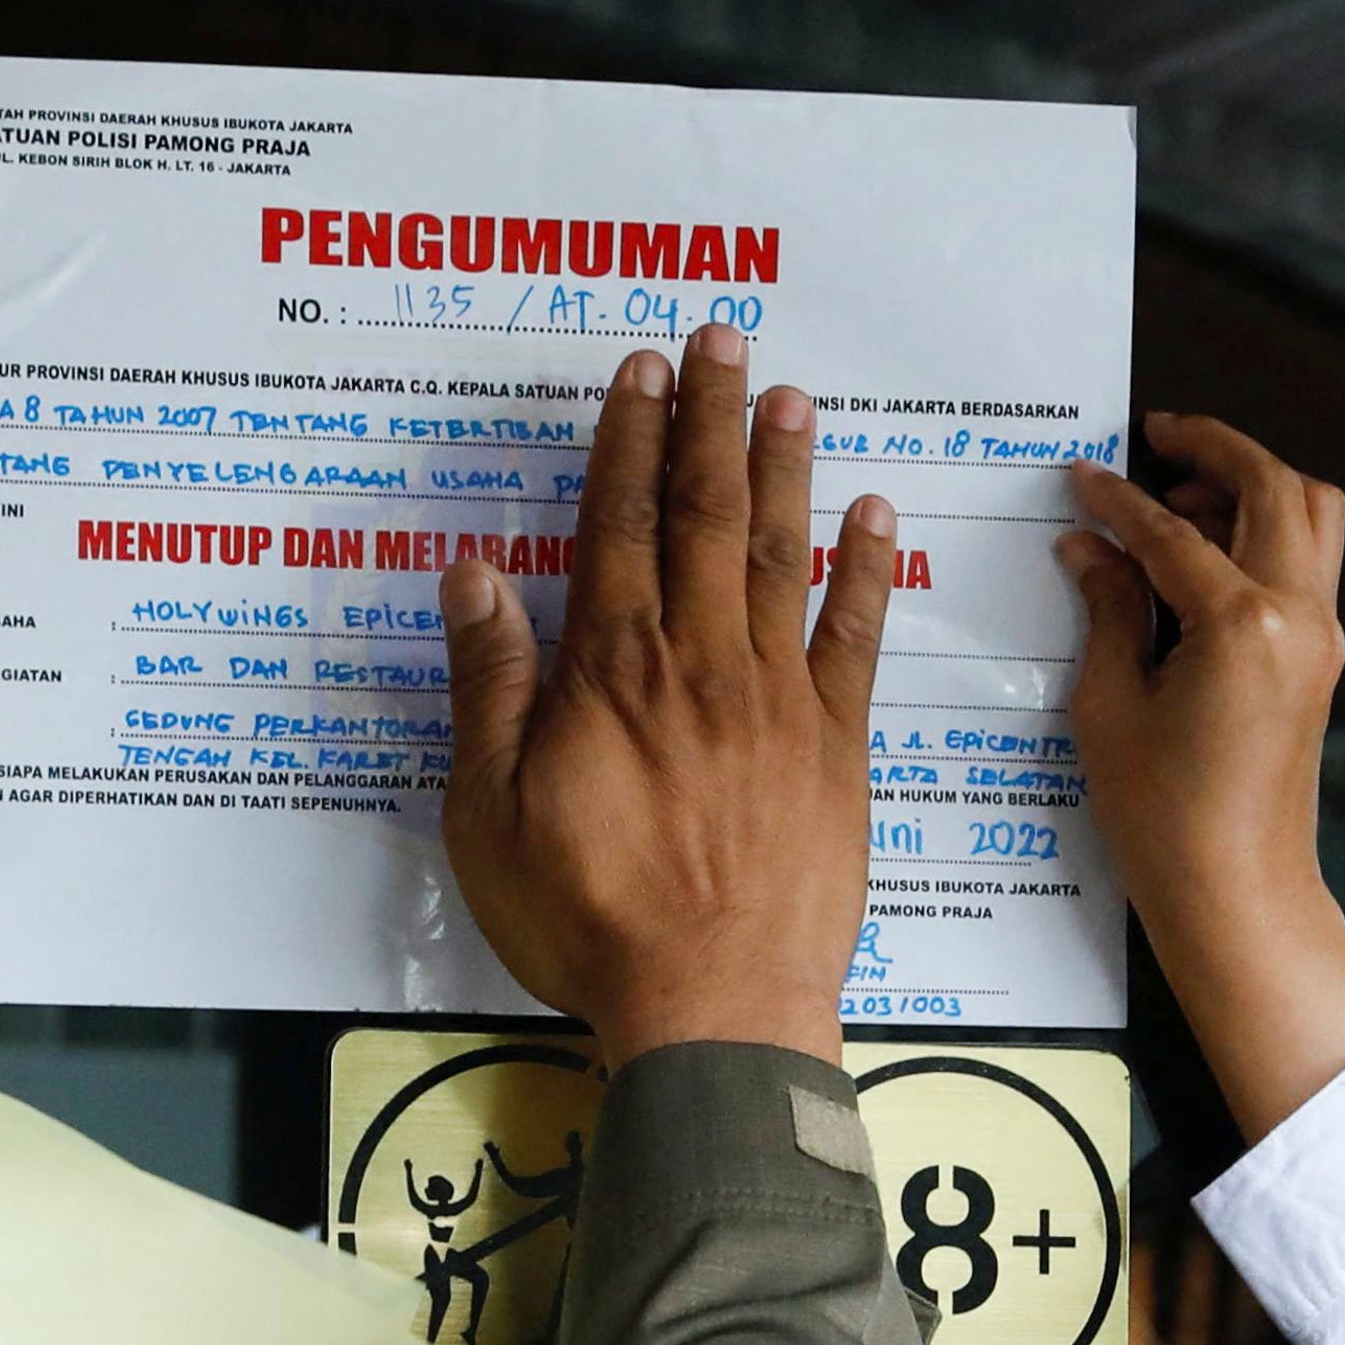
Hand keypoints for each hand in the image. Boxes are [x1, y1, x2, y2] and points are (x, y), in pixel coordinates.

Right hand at [440, 324, 899, 1063]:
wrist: (714, 1004)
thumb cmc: (589, 921)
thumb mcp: (491, 813)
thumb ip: (489, 688)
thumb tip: (471, 576)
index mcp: (610, 669)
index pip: (619, 523)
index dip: (630, 439)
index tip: (642, 371)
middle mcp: (699, 660)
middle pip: (706, 514)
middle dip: (712, 420)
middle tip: (723, 340)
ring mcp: (776, 699)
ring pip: (781, 554)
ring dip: (785, 467)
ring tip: (790, 394)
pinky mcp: (835, 747)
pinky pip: (854, 639)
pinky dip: (866, 571)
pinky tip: (873, 515)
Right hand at [1063, 415, 1344, 1137]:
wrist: (1238, 895)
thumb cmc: (1164, 819)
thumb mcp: (1109, 707)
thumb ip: (1107, 611)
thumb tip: (1091, 549)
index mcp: (1242, 624)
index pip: (1173, 529)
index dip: (1119, 499)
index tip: (1081, 477)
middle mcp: (1298, 617)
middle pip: (1276, 487)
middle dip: (1217, 450)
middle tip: (1159, 438)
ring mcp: (1321, 639)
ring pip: (1309, 517)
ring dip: (1252, 487)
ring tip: (1181, 495)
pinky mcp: (1320, 663)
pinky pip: (1304, 566)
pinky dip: (1262, 537)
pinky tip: (1201, 556)